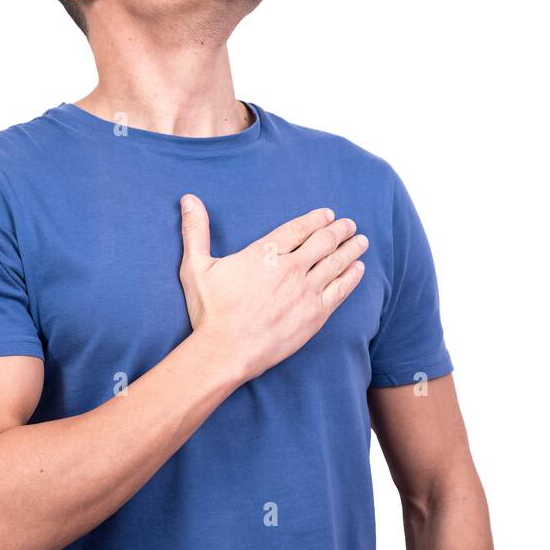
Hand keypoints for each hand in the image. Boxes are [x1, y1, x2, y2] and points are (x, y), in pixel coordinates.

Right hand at [177, 195, 368, 383]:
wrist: (227, 350)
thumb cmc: (211, 311)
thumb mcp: (197, 267)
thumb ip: (195, 231)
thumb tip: (188, 199)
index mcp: (265, 253)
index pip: (298, 229)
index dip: (316, 219)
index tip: (328, 214)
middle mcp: (290, 268)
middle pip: (323, 242)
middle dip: (339, 230)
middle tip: (349, 224)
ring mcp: (306, 291)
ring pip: (336, 263)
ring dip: (351, 249)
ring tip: (360, 240)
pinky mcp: (315, 314)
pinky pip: (340, 290)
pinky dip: (352, 276)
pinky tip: (359, 269)